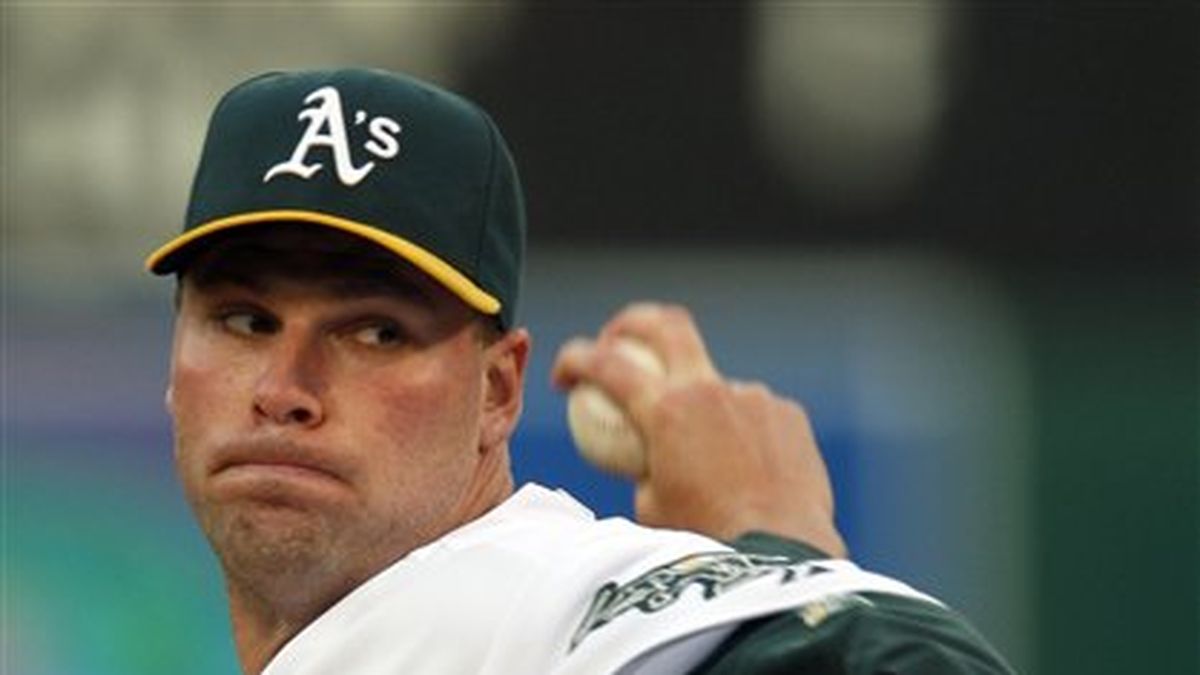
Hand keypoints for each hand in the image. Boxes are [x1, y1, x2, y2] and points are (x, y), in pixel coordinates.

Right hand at [552, 302, 846, 556]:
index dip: (575, 361)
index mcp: (666, 412)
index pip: (606, 366)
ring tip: (708, 462)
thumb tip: (642, 460)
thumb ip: (644, 469)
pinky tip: (747, 471)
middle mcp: (710, 391)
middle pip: (666, 326)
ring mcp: (753, 398)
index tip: (564, 376)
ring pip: (716, 387)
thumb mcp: (650, 509)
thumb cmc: (707, 539)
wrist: (782, 554)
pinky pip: (754, 415)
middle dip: (631, 324)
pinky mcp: (787, 414)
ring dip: (700, 411)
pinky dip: (741, 435)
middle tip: (616, 341)